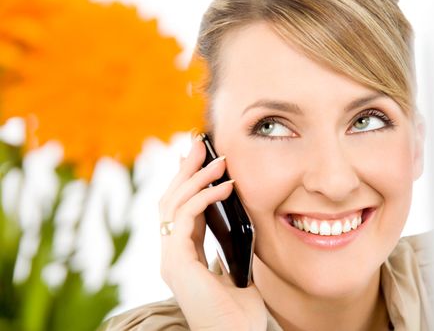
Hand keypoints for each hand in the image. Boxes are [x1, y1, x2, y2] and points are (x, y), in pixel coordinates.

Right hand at [159, 136, 266, 330]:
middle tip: (198, 144)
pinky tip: (224, 186)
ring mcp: (170, 258)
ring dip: (194, 177)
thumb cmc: (238, 314)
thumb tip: (239, 228)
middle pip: (169, 200)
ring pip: (172, 203)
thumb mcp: (236, 271)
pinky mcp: (176, 262)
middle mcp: (171, 254)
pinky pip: (185, 217)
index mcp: (184, 255)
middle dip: (184, 170)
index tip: (201, 161)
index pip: (180, 211)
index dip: (189, 183)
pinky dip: (203, 196)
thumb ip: (231, 251)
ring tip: (216, 159)